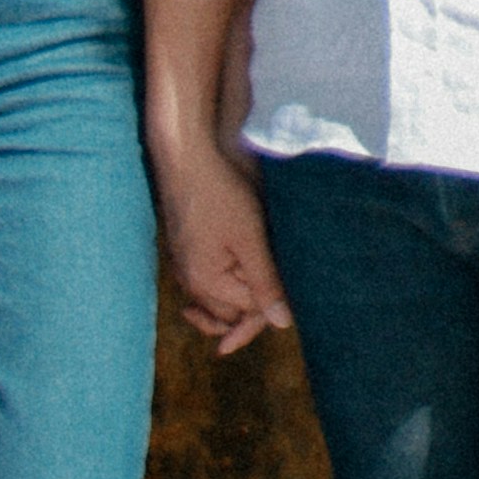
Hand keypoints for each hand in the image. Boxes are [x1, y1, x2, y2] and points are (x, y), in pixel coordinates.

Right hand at [152, 126, 291, 352]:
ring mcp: (183, 265)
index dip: (273, 306)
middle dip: (253, 309)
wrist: (186, 155)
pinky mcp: (184, 251)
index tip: (294, 295)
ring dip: (238, 301)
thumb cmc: (219, 193)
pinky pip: (204, 283)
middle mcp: (189, 280)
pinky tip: (238, 276)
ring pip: (215, 300)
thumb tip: (282, 323)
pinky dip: (222, 287)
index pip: (247, 312)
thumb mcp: (250, 238)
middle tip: (284, 296)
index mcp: (205, 282)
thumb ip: (265, 282)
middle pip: (228, 313)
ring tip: (264, 297)